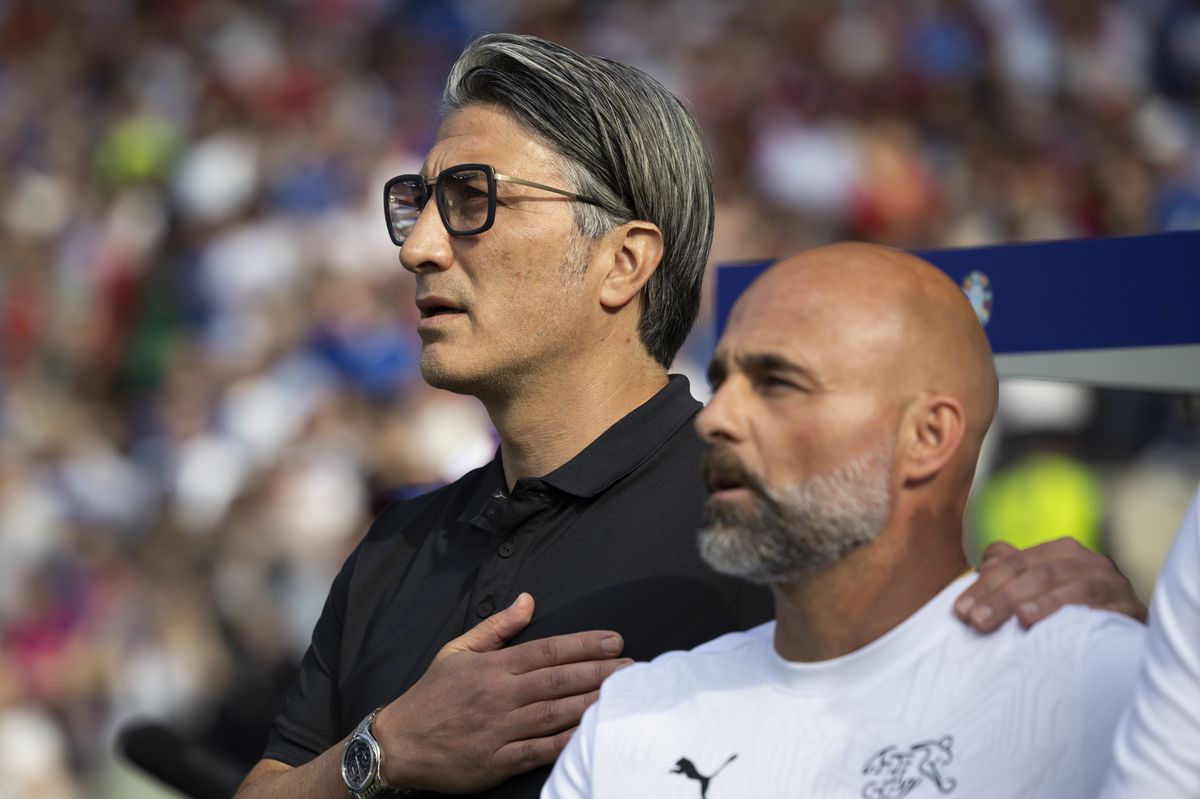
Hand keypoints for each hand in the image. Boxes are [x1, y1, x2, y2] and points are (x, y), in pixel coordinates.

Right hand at [374, 593, 631, 793]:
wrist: (396, 744)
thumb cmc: (431, 695)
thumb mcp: (457, 650)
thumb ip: (496, 627)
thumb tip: (528, 600)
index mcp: (492, 667)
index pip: (547, 651)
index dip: (584, 645)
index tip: (616, 641)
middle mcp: (498, 696)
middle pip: (558, 681)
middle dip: (598, 672)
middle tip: (633, 667)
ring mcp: (498, 730)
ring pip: (553, 714)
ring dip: (591, 704)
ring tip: (622, 696)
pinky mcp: (495, 762)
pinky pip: (538, 751)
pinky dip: (565, 742)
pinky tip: (590, 734)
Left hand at [954, 538, 1147, 632]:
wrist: (1128, 644)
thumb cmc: (1072, 616)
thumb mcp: (1038, 593)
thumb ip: (1011, 573)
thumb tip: (986, 561)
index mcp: (1060, 552)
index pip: (1013, 563)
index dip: (983, 585)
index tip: (959, 611)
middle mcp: (1086, 560)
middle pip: (1036, 572)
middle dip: (1002, 596)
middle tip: (976, 621)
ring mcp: (1111, 581)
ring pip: (1066, 584)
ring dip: (1038, 601)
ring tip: (1016, 618)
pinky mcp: (1129, 605)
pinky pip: (1099, 602)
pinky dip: (1076, 609)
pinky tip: (1058, 623)